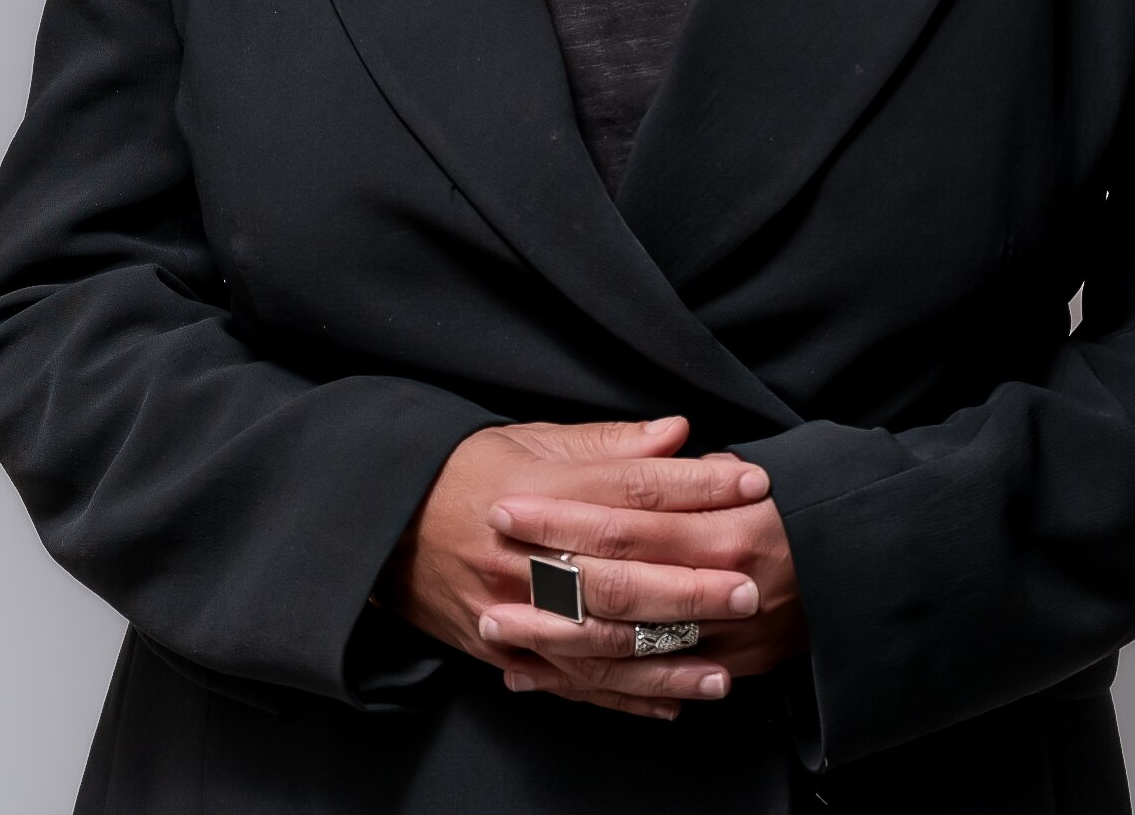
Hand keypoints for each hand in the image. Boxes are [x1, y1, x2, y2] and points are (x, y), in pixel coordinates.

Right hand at [385, 417, 767, 720]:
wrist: (382, 524)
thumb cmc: (466, 473)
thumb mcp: (530, 441)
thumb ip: (608, 444)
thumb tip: (678, 432)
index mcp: (535, 493)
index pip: (630, 491)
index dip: (695, 486)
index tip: (752, 483)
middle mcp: (523, 559)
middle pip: (619, 577)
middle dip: (691, 586)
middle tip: (750, 588)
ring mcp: (511, 613)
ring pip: (598, 645)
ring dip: (664, 661)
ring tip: (723, 669)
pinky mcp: (501, 653)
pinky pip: (570, 682)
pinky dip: (623, 697)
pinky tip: (673, 701)